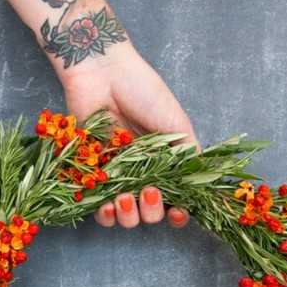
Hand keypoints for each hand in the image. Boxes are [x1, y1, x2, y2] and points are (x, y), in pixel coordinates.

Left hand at [60, 42, 196, 227]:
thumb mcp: (176, 123)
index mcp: (164, 162)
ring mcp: (115, 173)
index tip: (177, 213)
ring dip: (127, 215)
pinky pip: (95, 204)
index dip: (177, 213)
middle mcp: (141, 172)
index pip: (174, 198)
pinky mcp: (89, 170)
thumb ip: (188, 155)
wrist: (102, 72)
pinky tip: (106, 206)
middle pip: (149, 212)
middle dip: (151, 210)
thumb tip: (198, 185)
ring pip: (123, 213)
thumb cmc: (143, 91)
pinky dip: (102, 212)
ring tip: (125, 199)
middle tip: (148, 191)